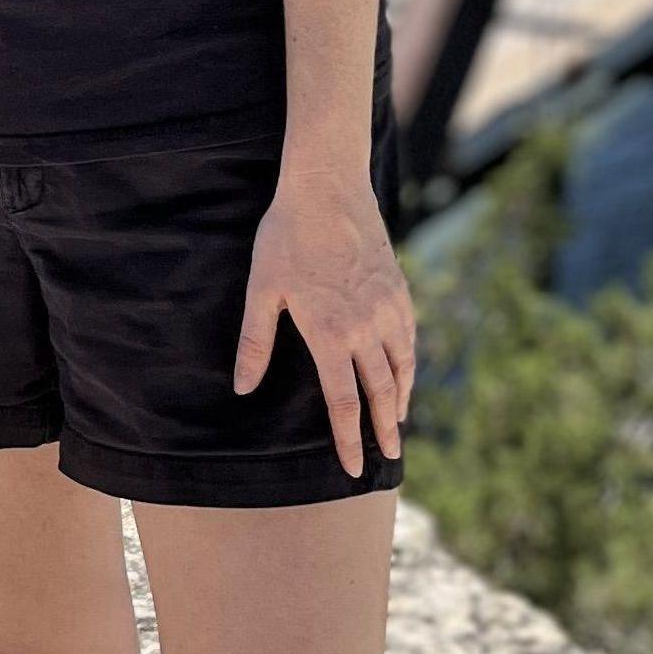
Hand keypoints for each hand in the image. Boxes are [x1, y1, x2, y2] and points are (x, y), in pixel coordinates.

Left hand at [233, 165, 418, 477]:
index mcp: (330, 333)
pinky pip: (409, 338)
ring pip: (402, 366)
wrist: (327, 187)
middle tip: (389, 456)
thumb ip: (255, 343)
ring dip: (400, 398)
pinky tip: (404, 371)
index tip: (354, 466)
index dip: (349, 438)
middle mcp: (366, 327)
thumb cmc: (286, 236)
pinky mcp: (398, 289)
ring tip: (397, 422)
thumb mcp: (262, 289)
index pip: (345, 401)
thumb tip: (243, 387)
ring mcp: (387, 308)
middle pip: (381, 391)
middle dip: (383, 429)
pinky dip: (409, 363)